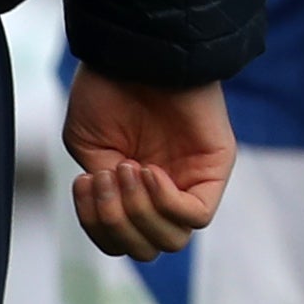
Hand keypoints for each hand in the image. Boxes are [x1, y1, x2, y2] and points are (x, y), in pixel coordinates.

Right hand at [63, 66, 235, 259]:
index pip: (121, 242)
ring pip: (172, 239)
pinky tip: (146, 171)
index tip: (85, 181)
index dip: (98, 226)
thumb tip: (124, 220)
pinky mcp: (217, 167)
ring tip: (125, 169)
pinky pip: (197, 214)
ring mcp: (194, 181)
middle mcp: (167, 191)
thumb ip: (105, 195)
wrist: (134, 54)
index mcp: (135, 192)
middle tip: (105, 178)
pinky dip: (164, 202)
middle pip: (148, 249)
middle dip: (116, 224)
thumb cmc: (109, 93)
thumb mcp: (91, 152)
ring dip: (136, 213)